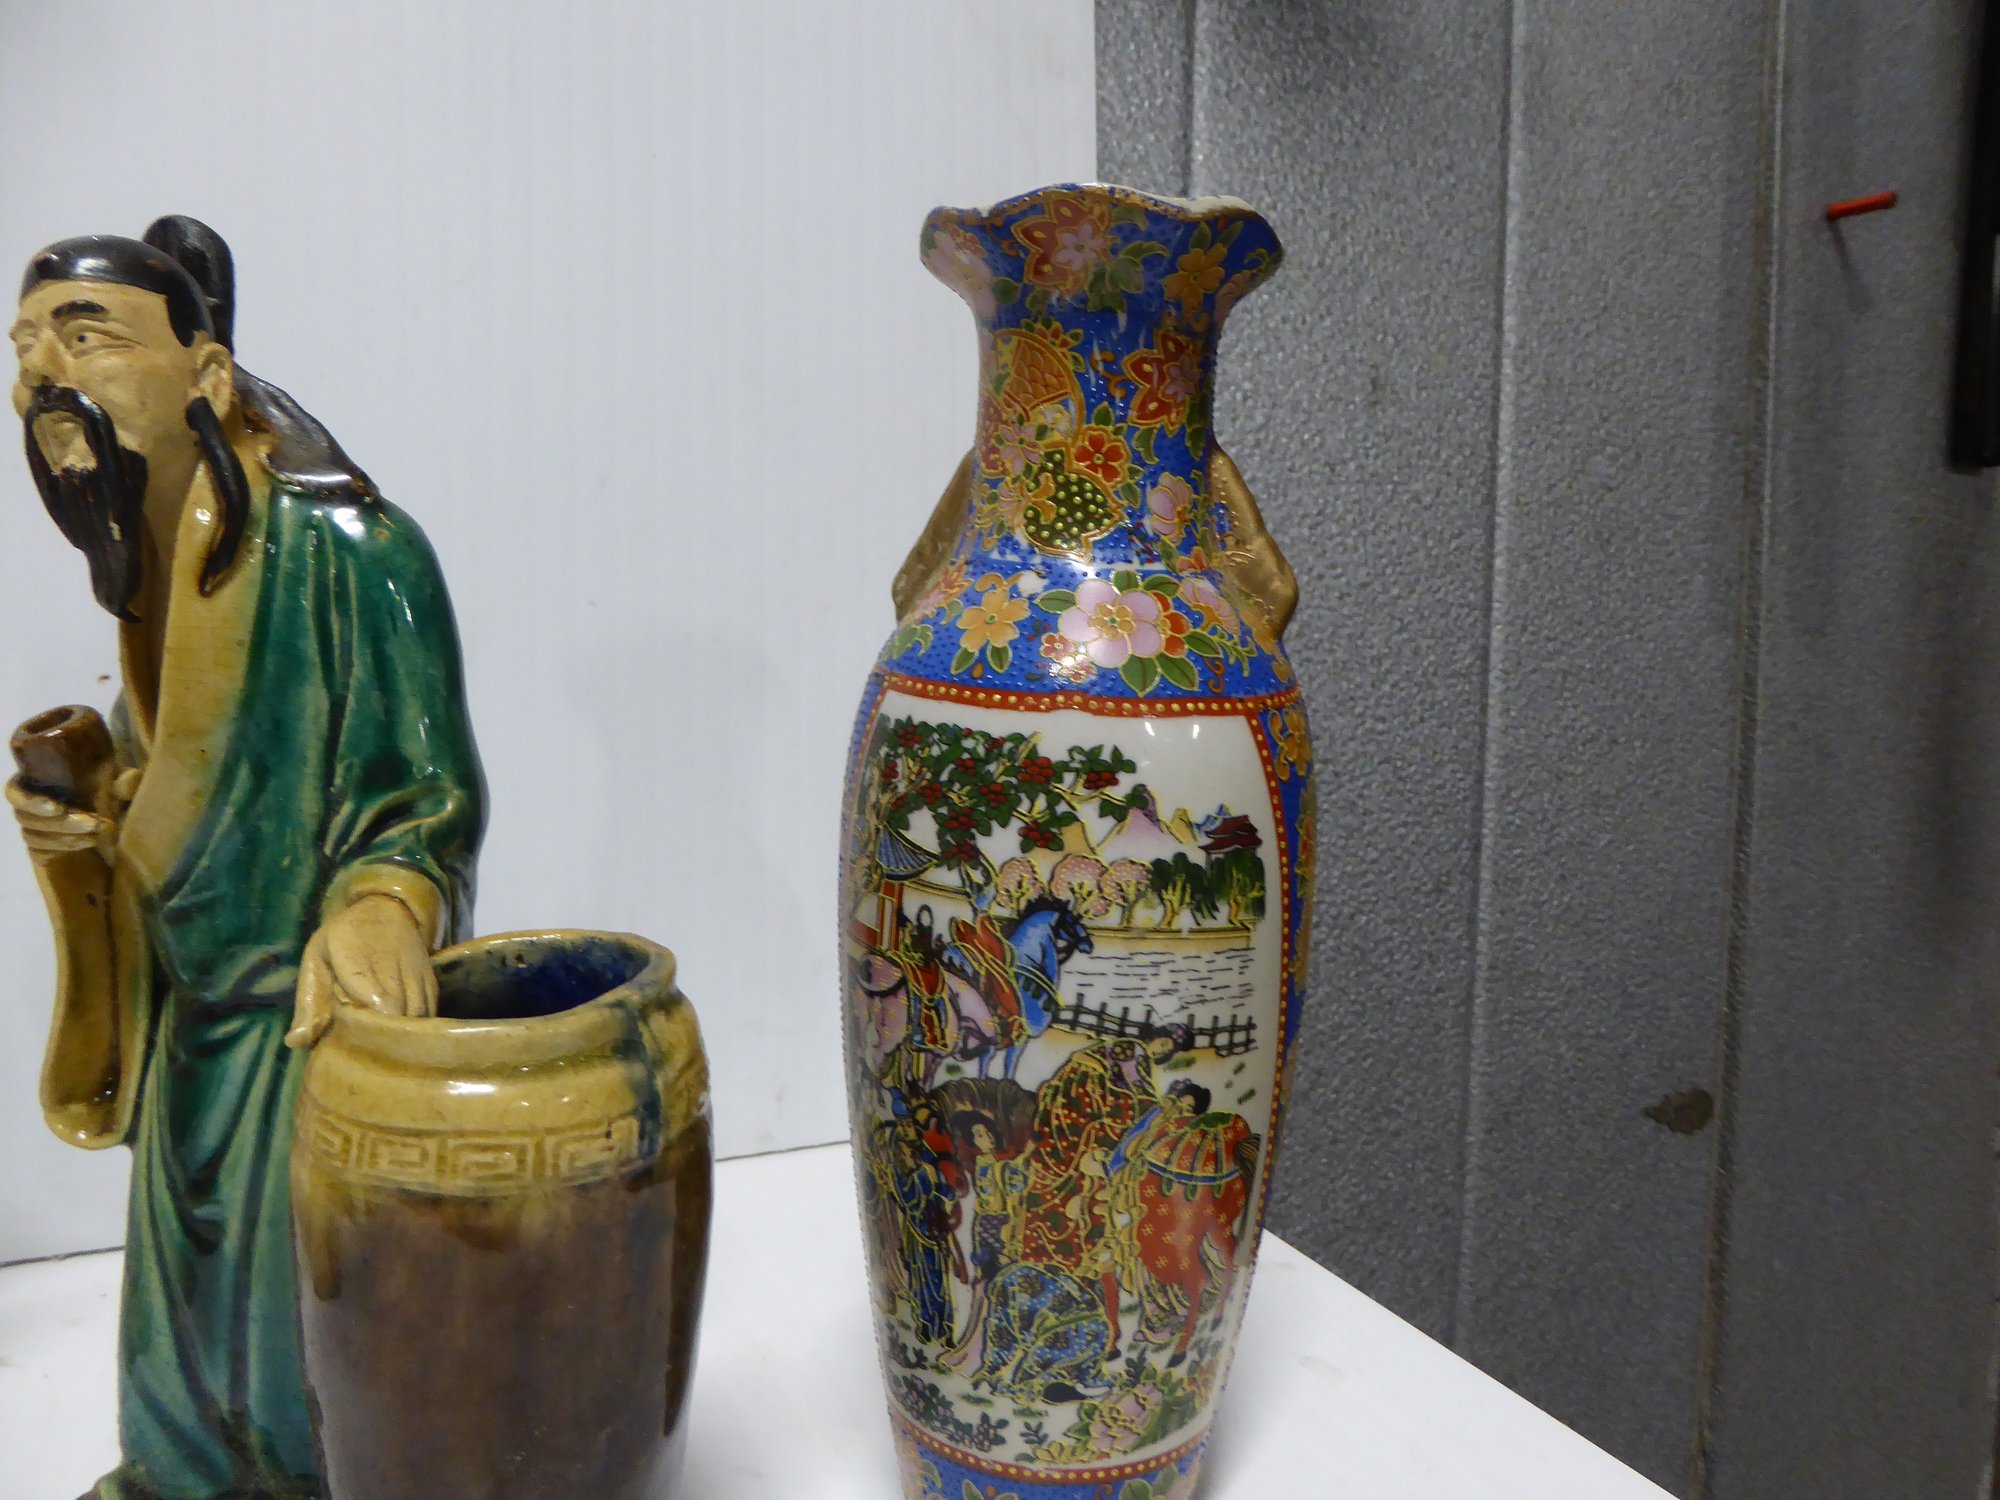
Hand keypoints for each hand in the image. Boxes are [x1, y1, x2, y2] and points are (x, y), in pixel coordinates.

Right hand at [7, 776, 115, 860]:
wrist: (109, 818)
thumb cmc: (106, 793)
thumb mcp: (119, 785)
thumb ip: (124, 782)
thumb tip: (128, 783)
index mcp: (38, 783)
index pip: (15, 792)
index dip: (30, 801)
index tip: (57, 808)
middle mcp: (29, 807)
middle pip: (26, 818)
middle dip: (61, 823)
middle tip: (92, 823)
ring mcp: (32, 830)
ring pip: (33, 837)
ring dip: (64, 838)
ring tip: (95, 836)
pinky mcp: (39, 849)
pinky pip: (40, 854)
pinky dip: (61, 851)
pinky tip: (85, 845)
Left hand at [286, 892, 437, 1048]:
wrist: (385, 907)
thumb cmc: (343, 937)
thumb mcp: (316, 961)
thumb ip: (307, 1003)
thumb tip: (295, 1043)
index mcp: (355, 959)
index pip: (375, 1003)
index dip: (367, 1027)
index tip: (352, 1041)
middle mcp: (391, 964)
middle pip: (398, 1014)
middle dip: (383, 1035)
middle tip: (365, 1048)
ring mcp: (415, 971)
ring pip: (417, 1015)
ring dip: (401, 1033)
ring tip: (382, 1043)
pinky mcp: (430, 978)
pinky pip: (429, 1010)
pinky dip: (417, 1025)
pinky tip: (402, 1033)